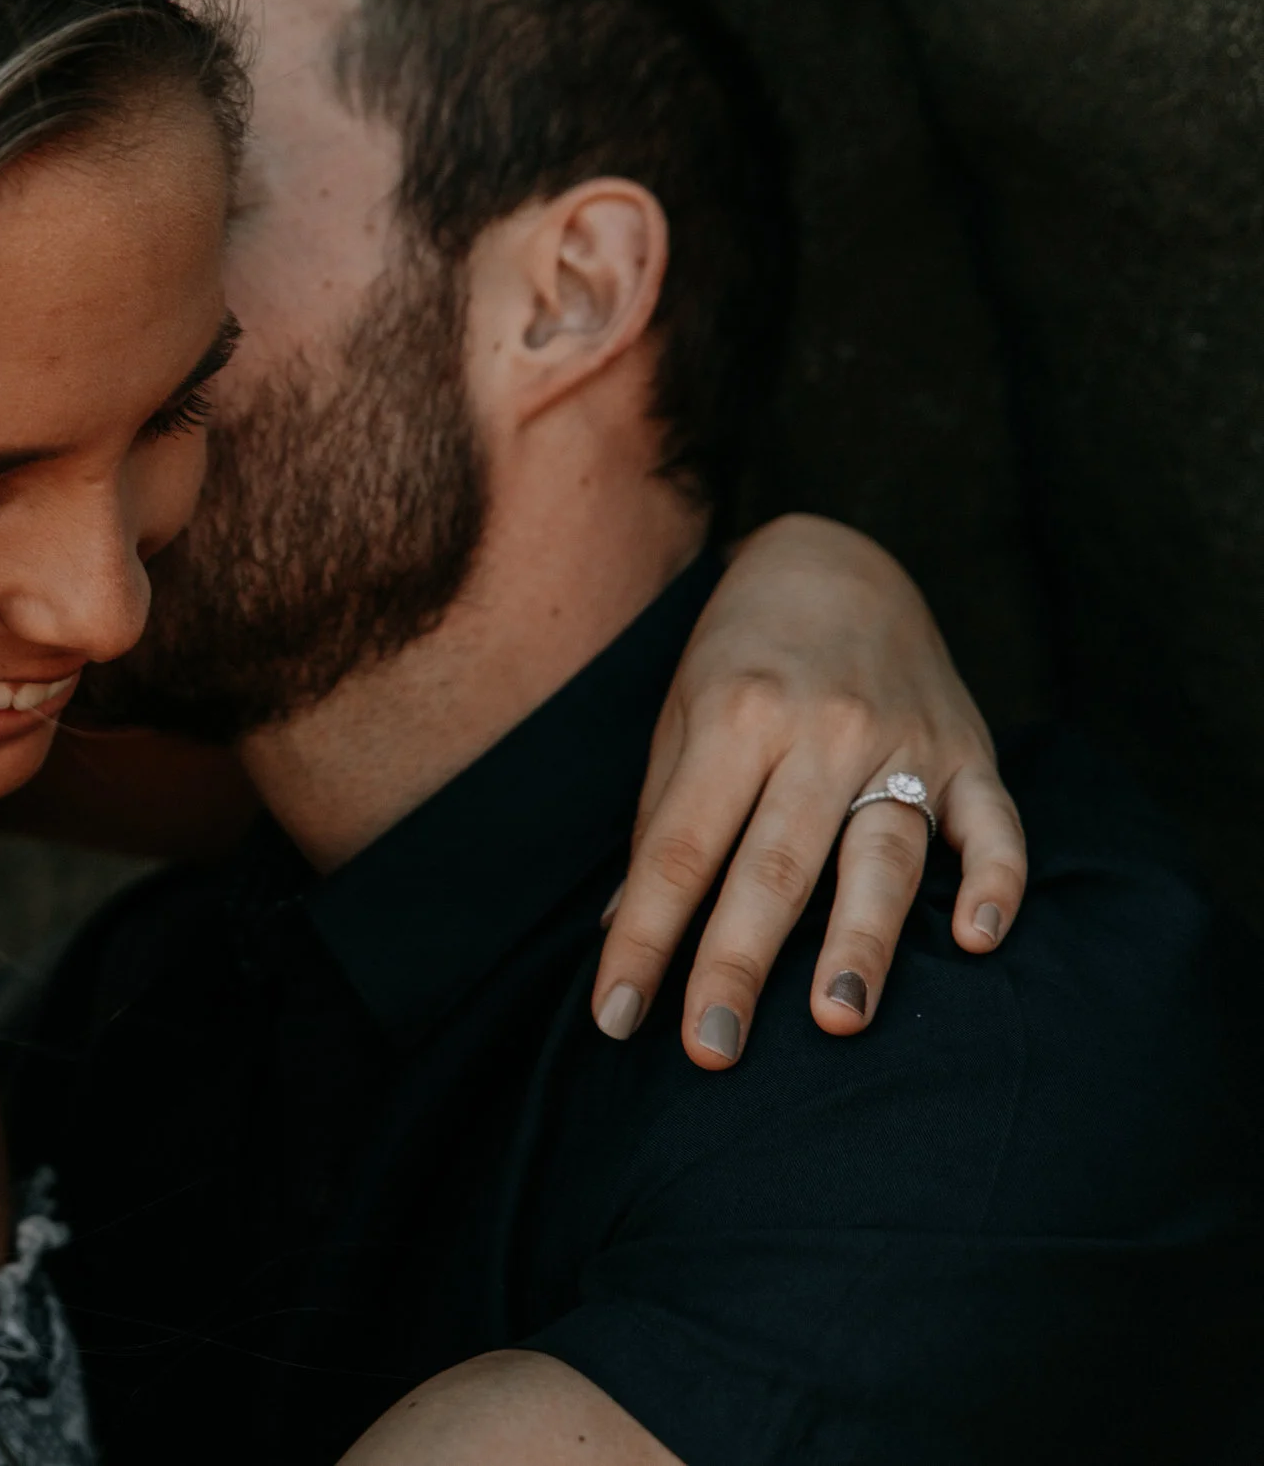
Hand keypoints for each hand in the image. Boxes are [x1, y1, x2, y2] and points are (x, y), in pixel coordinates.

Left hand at [591, 516, 1027, 1068]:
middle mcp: (821, 730)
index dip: (645, 936)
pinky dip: (993, 881)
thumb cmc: (740, 656)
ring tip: (836, 1016)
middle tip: (710, 1047)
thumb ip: (660, 821)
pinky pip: (993, 823)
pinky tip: (978, 939)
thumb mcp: (680, 715)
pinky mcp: (973, 751)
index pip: (680, 850)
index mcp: (735, 716)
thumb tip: (617, 931)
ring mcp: (905, 741)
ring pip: (883, 853)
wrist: (838, 560)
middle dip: (738, 962)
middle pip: (775, 865)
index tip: (614, 1015)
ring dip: (861, 939)